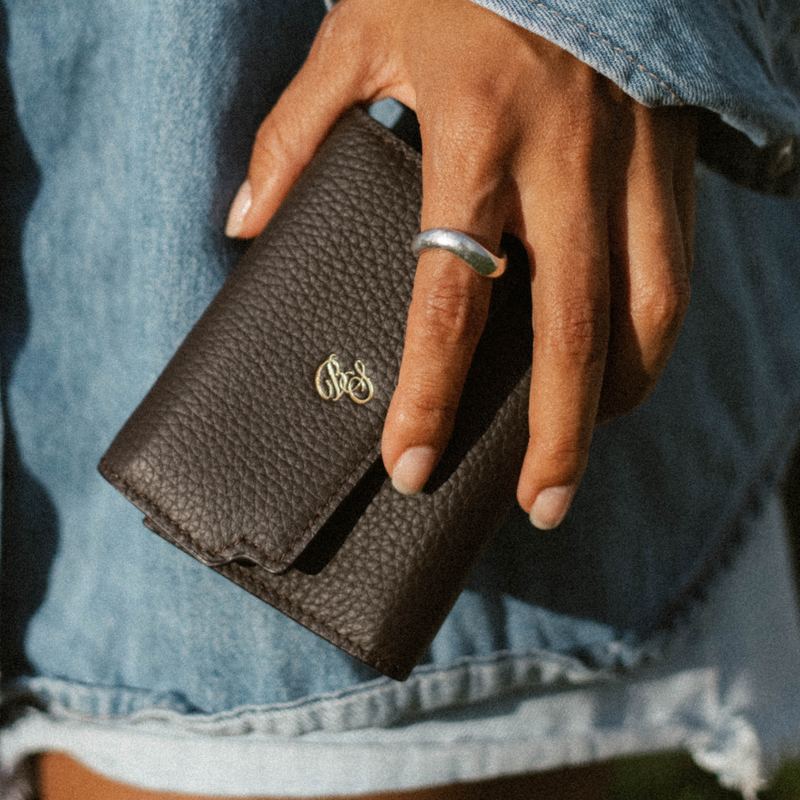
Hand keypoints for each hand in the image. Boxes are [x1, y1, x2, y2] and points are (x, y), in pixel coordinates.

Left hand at [226, 0, 696, 528]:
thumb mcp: (360, 31)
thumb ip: (297, 131)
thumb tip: (244, 221)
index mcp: (476, 137)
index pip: (450, 298)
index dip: (430, 393)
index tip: (410, 466)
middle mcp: (563, 162)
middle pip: (570, 330)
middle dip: (558, 436)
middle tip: (540, 507)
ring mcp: (630, 161)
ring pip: (647, 308)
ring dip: (618, 393)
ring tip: (580, 451)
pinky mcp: (672, 155)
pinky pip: (676, 264)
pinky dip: (652, 333)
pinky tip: (624, 369)